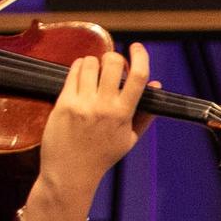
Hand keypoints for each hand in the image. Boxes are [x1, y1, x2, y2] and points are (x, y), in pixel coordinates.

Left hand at [29, 41, 154, 220]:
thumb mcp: (130, 138)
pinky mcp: (63, 103)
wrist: (70, 173)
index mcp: (123, 114)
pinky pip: (72, 72)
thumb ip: (146, 112)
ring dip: (94, 62)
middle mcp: (103, 106)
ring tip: (94, 73)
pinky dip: (79, 68)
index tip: (138, 48)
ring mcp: (82, 104)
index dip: (141, 56)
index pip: (138, 77)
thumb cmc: (102, 156)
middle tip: (112, 66)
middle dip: (114, 58)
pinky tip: (81, 76)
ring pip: (90, 63)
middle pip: (112, 62)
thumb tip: (157, 85)